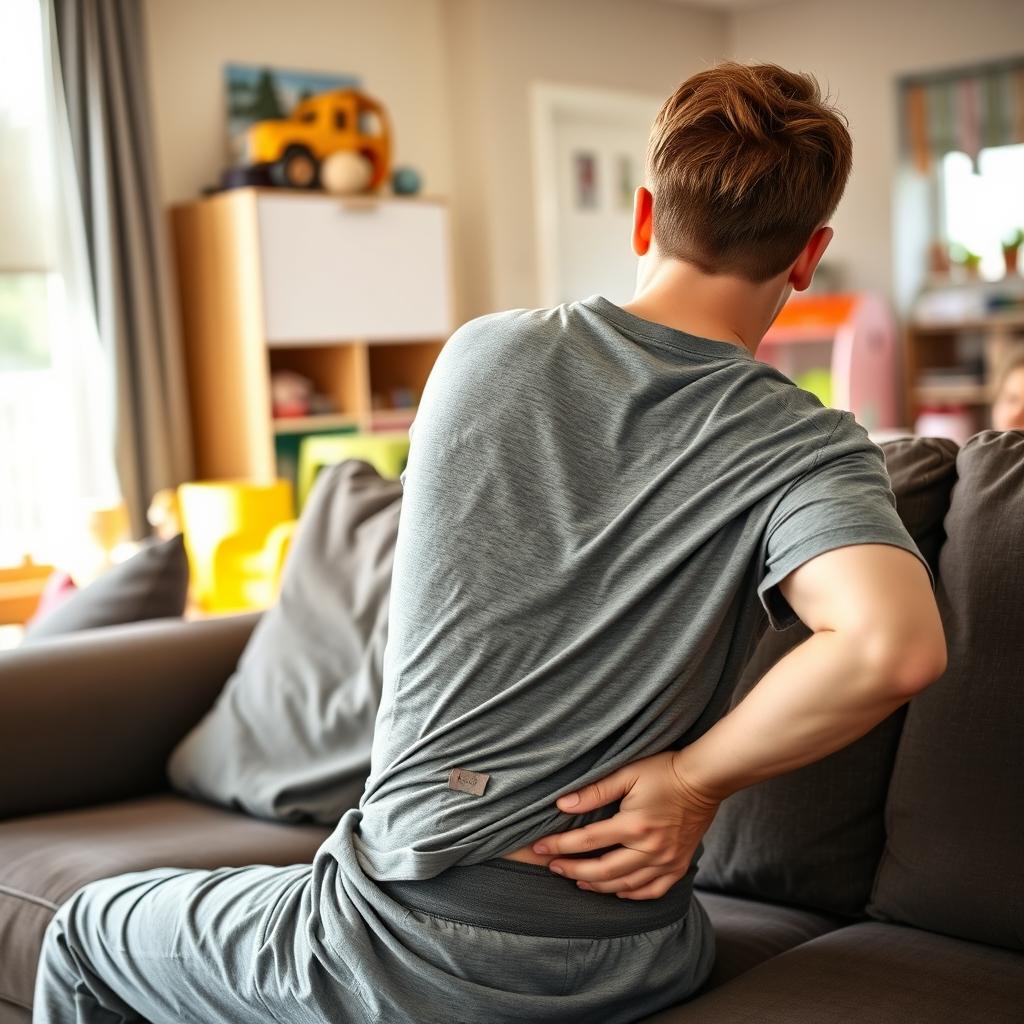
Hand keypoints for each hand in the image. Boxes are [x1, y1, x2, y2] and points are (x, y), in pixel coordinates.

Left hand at [531, 750, 720, 899]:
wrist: (704, 780)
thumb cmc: (664, 771)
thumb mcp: (627, 773)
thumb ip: (595, 791)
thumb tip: (562, 804)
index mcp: (634, 825)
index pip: (587, 840)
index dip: (559, 845)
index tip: (539, 848)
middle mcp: (650, 849)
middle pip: (603, 870)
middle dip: (573, 870)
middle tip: (553, 867)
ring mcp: (666, 861)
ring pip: (624, 885)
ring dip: (597, 885)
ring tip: (578, 880)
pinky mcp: (678, 866)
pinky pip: (651, 891)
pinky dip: (630, 894)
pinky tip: (616, 890)